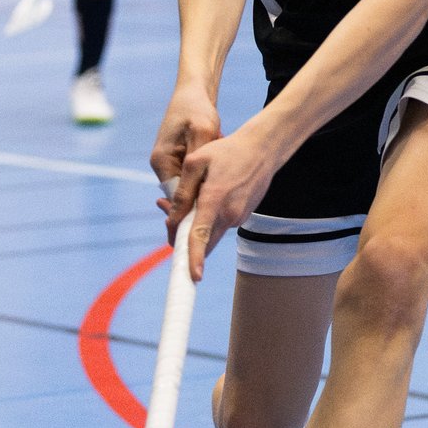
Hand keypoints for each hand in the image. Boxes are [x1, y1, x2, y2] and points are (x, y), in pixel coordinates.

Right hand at [150, 83, 221, 191]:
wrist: (194, 91)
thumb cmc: (197, 108)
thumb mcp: (202, 133)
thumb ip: (196, 162)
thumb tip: (196, 190)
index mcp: (161, 162)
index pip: (177, 196)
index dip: (197, 203)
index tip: (219, 201)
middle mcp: (161, 166)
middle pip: (184, 192)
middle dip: (204, 186)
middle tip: (224, 177)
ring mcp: (169, 162)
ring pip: (192, 182)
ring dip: (207, 175)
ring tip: (222, 162)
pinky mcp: (179, 158)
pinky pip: (194, 172)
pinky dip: (208, 167)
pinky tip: (219, 155)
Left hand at [160, 118, 282, 281]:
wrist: (262, 149)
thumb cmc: (226, 151)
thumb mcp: (195, 162)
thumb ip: (182, 193)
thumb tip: (172, 222)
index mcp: (214, 200)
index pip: (201, 236)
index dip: (194, 258)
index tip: (193, 277)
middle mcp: (229, 215)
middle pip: (203, 242)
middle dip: (183, 238)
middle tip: (165, 213)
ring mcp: (238, 218)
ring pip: (210, 232)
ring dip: (194, 224)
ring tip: (183, 196)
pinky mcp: (242, 217)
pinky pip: (219, 224)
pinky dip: (208, 217)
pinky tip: (207, 194)